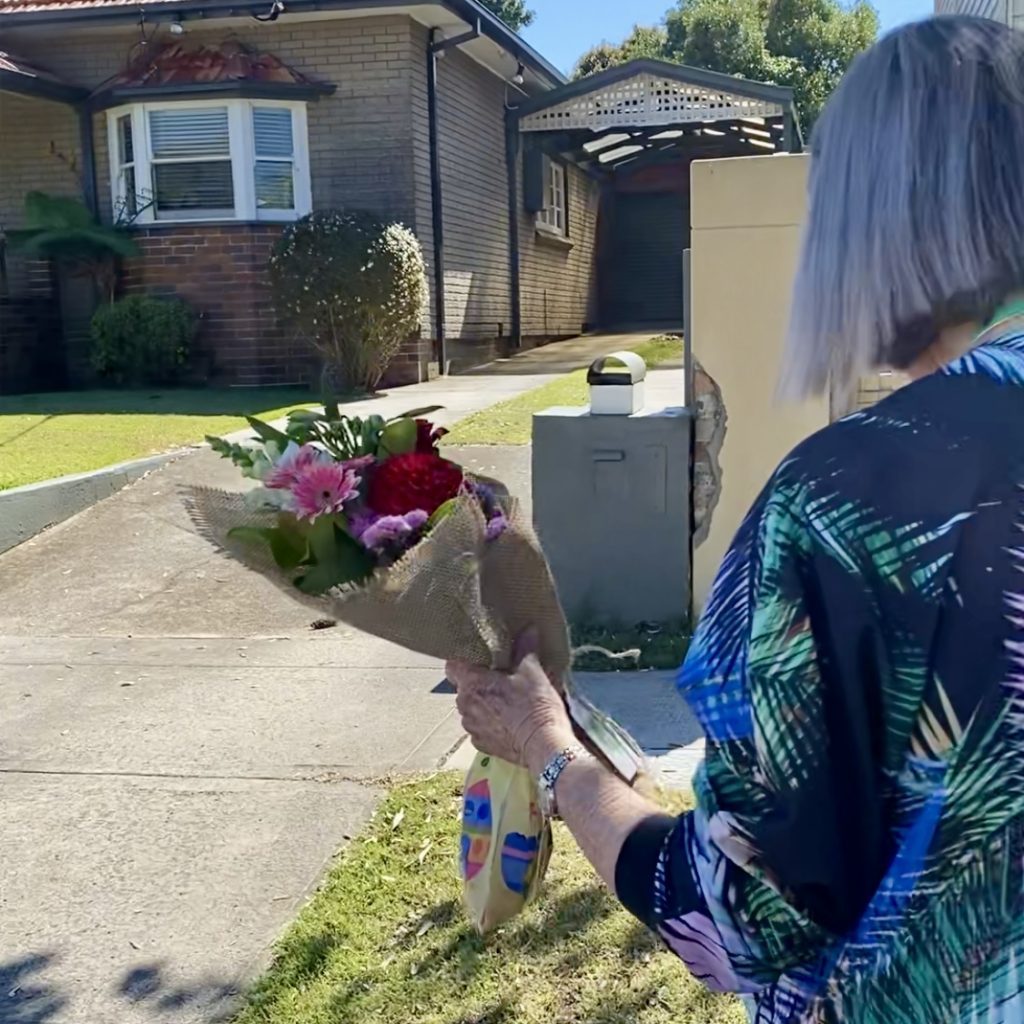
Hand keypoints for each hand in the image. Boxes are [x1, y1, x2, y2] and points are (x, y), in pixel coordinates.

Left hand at [447, 635, 574, 768]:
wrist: (543, 745)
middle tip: (501, 679)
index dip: (464, 661)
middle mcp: (464, 706)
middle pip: (463, 688)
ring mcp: (470, 728)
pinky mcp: (480, 745)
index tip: (480, 660)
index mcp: (471, 683)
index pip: (452, 665)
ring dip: (483, 705)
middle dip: (478, 684)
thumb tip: (529, 628)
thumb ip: (525, 648)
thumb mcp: (532, 671)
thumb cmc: (535, 705)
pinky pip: (479, 728)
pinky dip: (490, 725)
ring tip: (507, 704)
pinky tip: (509, 723)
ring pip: (471, 709)